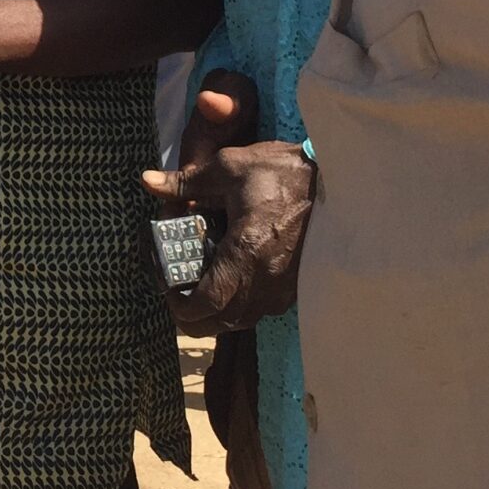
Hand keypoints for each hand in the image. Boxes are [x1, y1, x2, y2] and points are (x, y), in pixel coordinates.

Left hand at [143, 74, 314, 332]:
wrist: (341, 183)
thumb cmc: (284, 173)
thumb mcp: (231, 166)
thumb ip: (188, 182)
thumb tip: (147, 182)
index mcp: (246, 251)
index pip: (207, 302)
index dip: (179, 305)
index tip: (165, 287)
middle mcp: (265, 280)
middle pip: (219, 322)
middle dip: (191, 315)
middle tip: (174, 291)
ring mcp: (283, 289)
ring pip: (239, 320)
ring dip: (213, 312)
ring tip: (197, 285)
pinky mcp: (294, 288)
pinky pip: (257, 310)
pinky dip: (236, 306)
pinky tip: (227, 280)